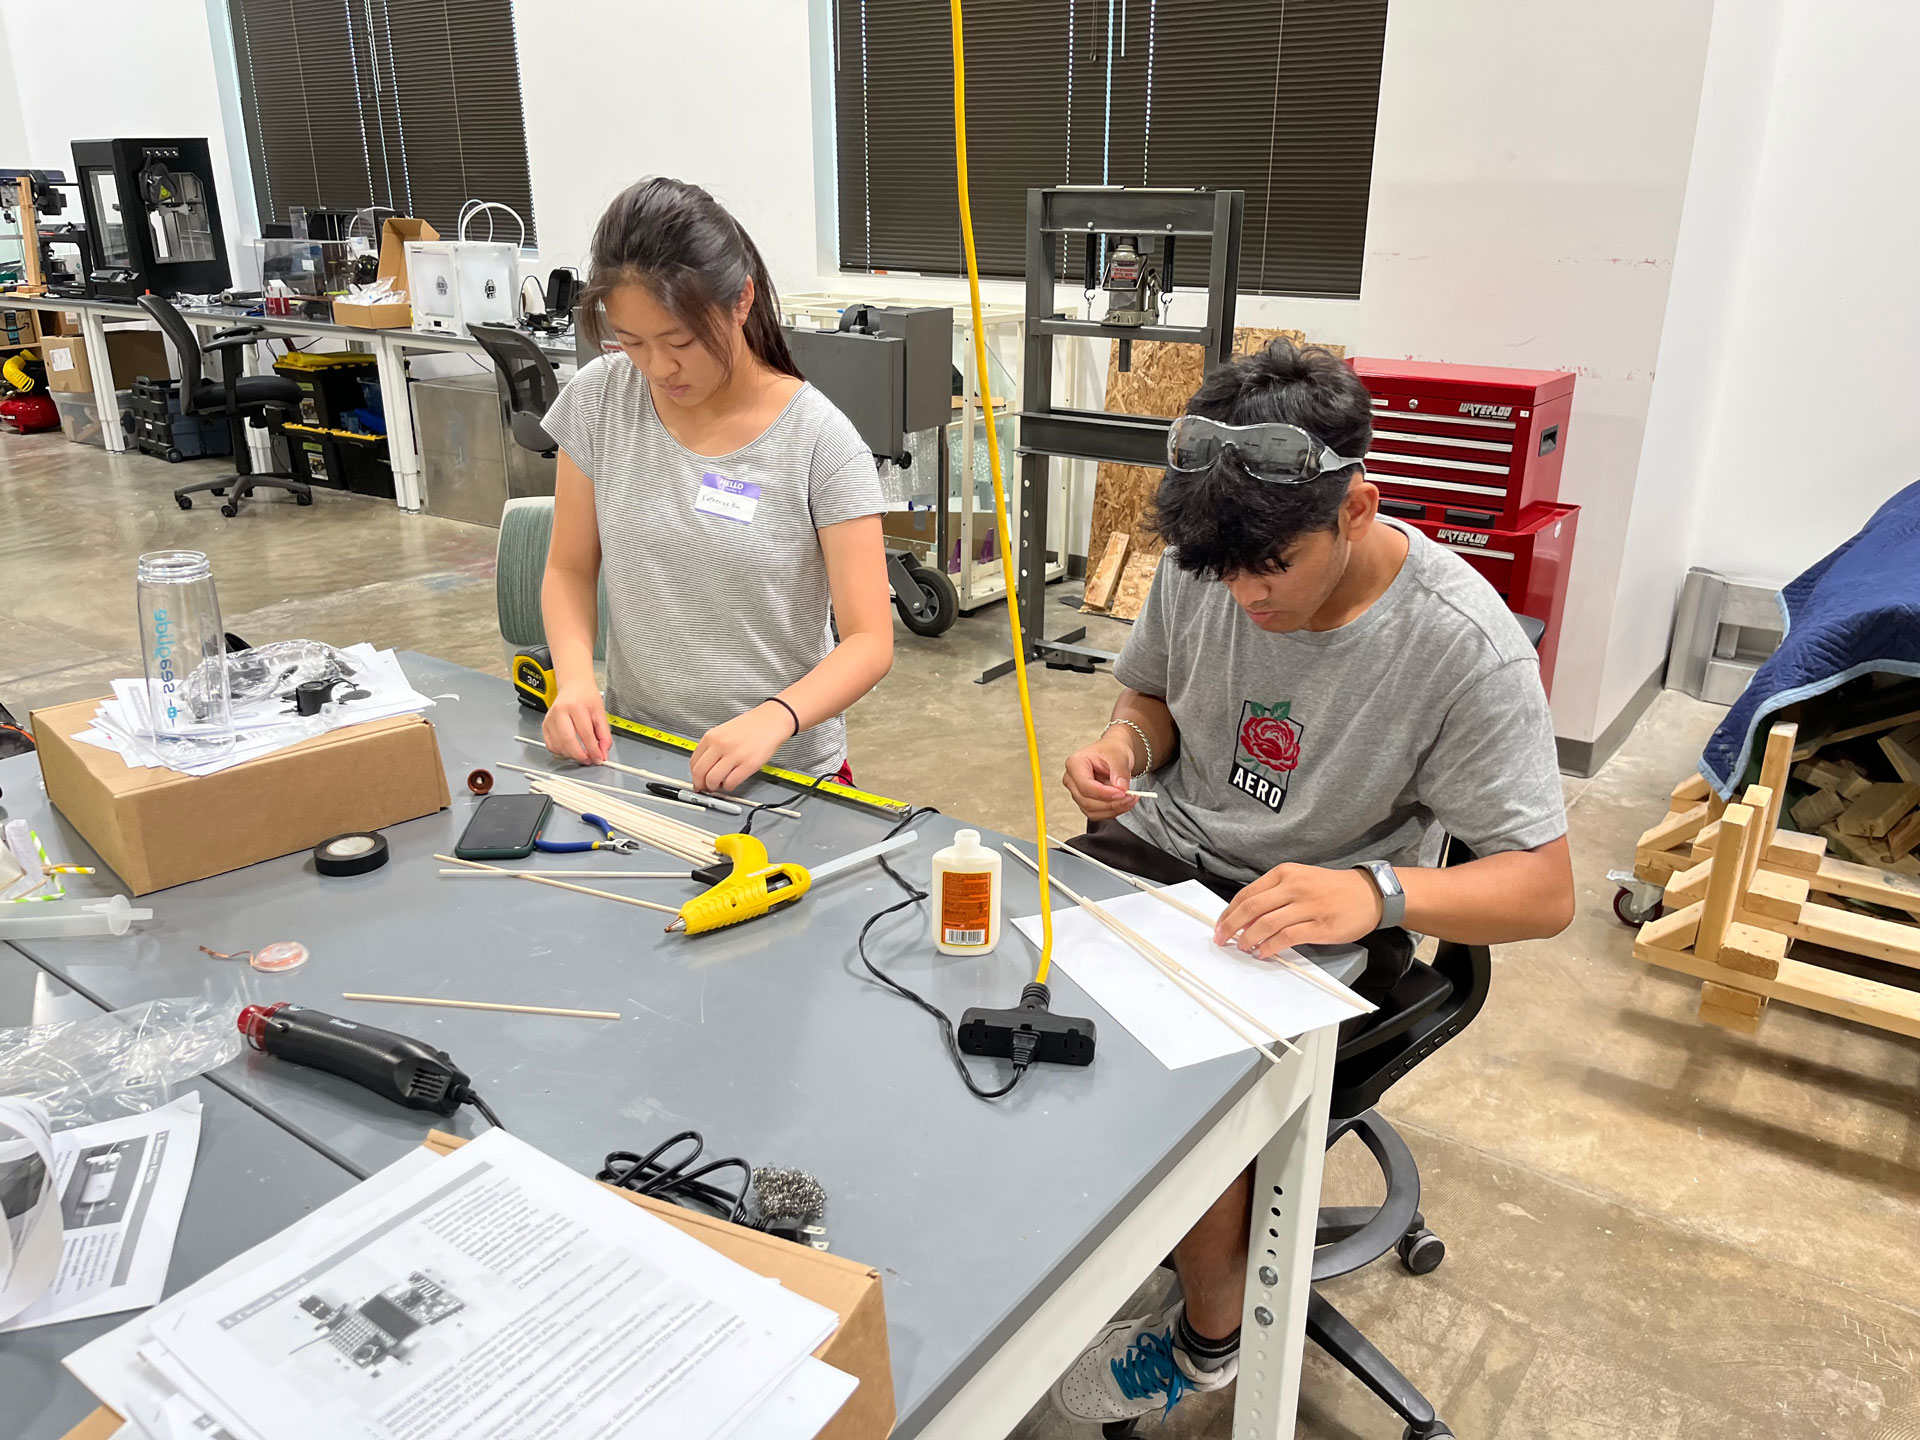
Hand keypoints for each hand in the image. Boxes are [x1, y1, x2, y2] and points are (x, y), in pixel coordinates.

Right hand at [543, 682, 609, 764]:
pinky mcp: (545, 725)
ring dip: (571, 755)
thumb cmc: (586, 697)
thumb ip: (604, 734)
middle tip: (589, 760)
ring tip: (582, 755)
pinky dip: (561, 752)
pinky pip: (551, 745)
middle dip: (580, 755)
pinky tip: (570, 750)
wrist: (573, 686)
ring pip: (558, 745)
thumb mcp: (600, 713)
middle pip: (568, 740)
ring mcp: (550, 719)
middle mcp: (560, 712)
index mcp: (576, 706)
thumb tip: (603, 753)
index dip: (593, 750)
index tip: (599, 758)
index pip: (585, 733)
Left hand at [691, 703, 793, 791]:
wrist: (771, 720)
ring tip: (719, 785)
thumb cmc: (751, 726)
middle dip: (701, 785)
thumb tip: (704, 768)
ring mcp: (734, 755)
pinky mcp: (748, 764)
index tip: (698, 781)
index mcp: (711, 737)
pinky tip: (731, 782)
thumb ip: (712, 748)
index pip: (694, 762)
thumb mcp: (724, 731)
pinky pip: (730, 783)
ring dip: (714, 787)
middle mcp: (720, 745)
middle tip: (705, 788)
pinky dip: (728, 787)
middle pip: (700, 773)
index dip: (694, 776)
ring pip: (712, 780)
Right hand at [1063, 734, 1139, 820]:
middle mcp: (1072, 779)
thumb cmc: (1112, 750)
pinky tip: (1123, 803)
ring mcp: (1077, 792)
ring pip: (1092, 811)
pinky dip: (1112, 811)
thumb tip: (1121, 788)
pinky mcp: (1085, 801)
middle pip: (1087, 801)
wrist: (1114, 754)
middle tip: (1130, 797)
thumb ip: (1119, 771)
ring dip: (1113, 809)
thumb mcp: (1118, 755)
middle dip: (1111, 803)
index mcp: (1075, 763)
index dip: (1104, 793)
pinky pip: (1097, 814)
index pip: (1085, 785)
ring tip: (1130, 799)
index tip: (1122, 793)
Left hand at [1213, 864, 1383, 958]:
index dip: (1229, 912)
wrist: (1369, 893)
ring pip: (1266, 923)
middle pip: (1251, 908)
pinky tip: (1264, 952)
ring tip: (1243, 947)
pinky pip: (1287, 937)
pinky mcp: (1319, 926)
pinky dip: (1270, 946)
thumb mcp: (1301, 879)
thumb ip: (1275, 894)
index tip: (1220, 925)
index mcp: (1285, 873)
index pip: (1247, 893)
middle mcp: (1294, 887)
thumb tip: (1246, 916)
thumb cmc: (1333, 888)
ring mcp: (1307, 906)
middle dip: (1231, 926)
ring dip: (1249, 939)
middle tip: (1222, 939)